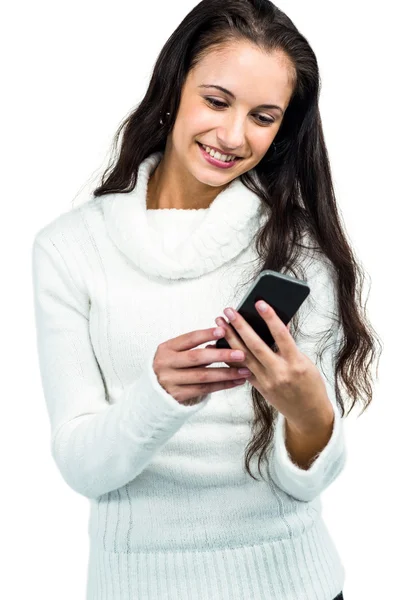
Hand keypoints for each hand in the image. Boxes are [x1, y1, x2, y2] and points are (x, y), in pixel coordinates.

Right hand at [152, 326, 253, 405]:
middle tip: (240, 353)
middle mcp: (166, 364)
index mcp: (166, 349)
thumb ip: (195, 347)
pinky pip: (205, 389)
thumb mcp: (177, 353)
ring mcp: (171, 381)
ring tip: (244, 370)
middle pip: (197, 358)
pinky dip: (223, 385)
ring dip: (227, 373)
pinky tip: (236, 381)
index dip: (206, 334)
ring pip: (203, 376)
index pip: (189, 339)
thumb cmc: (172, 368)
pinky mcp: (178, 396)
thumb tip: (222, 339)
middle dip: (221, 355)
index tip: (223, 330)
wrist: (154, 393)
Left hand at [210, 302, 331, 428]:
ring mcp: (267, 381)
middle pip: (255, 345)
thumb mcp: (306, 362)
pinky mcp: (259, 388)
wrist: (308, 414)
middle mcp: (280, 372)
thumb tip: (279, 322)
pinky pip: (241, 370)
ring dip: (230, 338)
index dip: (270, 318)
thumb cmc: (310, 384)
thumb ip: (290, 345)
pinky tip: (218, 346)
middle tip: (229, 311)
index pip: (281, 336)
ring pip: (244, 357)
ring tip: (220, 323)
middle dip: (240, 326)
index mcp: (296, 363)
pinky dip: (230, 357)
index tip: (260, 303)